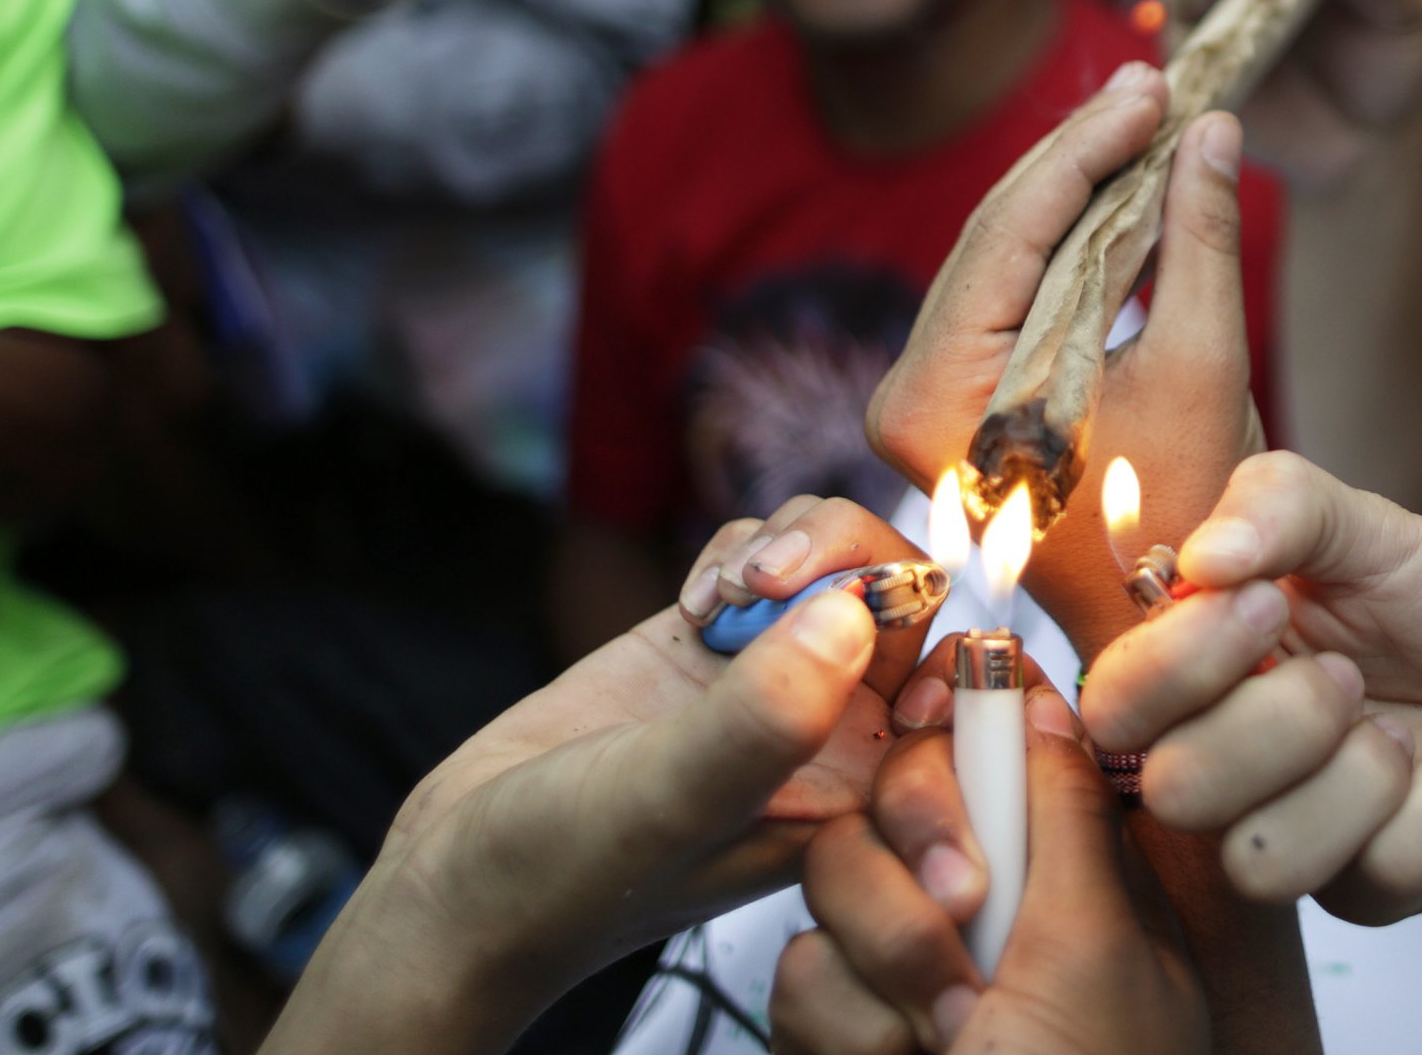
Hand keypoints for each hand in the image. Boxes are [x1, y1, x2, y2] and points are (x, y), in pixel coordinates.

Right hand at [278, 499, 936, 1053]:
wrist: (458, 878)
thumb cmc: (562, 875)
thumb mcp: (669, 800)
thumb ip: (764, 716)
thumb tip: (851, 610)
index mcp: (866, 791)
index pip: (963, 682)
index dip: (937, 623)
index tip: (862, 609)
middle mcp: (837, 734)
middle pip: (906, 597)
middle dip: (851, 558)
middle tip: (768, 575)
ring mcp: (776, 682)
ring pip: (842, 560)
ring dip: (796, 543)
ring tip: (725, 589)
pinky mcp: (716, 645)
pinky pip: (771, 556)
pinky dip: (740, 549)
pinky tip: (693, 603)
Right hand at [771, 677, 1209, 1054]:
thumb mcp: (1102, 953)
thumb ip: (1068, 815)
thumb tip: (1046, 694)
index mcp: (1084, 866)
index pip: (1002, 737)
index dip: (961, 730)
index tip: (945, 739)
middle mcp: (999, 899)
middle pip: (899, 789)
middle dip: (916, 862)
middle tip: (965, 933)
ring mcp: (921, 965)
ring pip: (837, 876)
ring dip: (884, 962)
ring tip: (947, 1040)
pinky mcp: (851, 1023)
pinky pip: (800, 969)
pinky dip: (843, 1026)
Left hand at [866, 66, 1262, 655]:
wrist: (1159, 637)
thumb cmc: (1184, 527)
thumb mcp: (1205, 371)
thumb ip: (1201, 240)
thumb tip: (1211, 126)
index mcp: (944, 399)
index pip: (1009, 232)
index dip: (1086, 146)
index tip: (1154, 86)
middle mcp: (905, 397)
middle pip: (993, 233)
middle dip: (1079, 153)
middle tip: (1154, 85)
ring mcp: (919, 401)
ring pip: (998, 254)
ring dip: (1073, 188)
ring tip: (1147, 117)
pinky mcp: (947, 403)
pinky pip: (1005, 295)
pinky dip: (1064, 242)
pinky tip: (1119, 187)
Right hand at [1078, 451, 1421, 924]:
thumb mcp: (1365, 522)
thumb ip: (1280, 504)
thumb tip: (1200, 556)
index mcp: (1199, 680)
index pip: (1114, 705)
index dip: (1179, 662)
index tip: (1268, 601)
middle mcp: (1229, 775)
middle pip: (1176, 793)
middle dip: (1279, 721)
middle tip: (1349, 673)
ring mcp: (1302, 844)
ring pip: (1263, 865)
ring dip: (1354, 780)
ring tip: (1400, 733)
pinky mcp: (1380, 893)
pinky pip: (1382, 880)